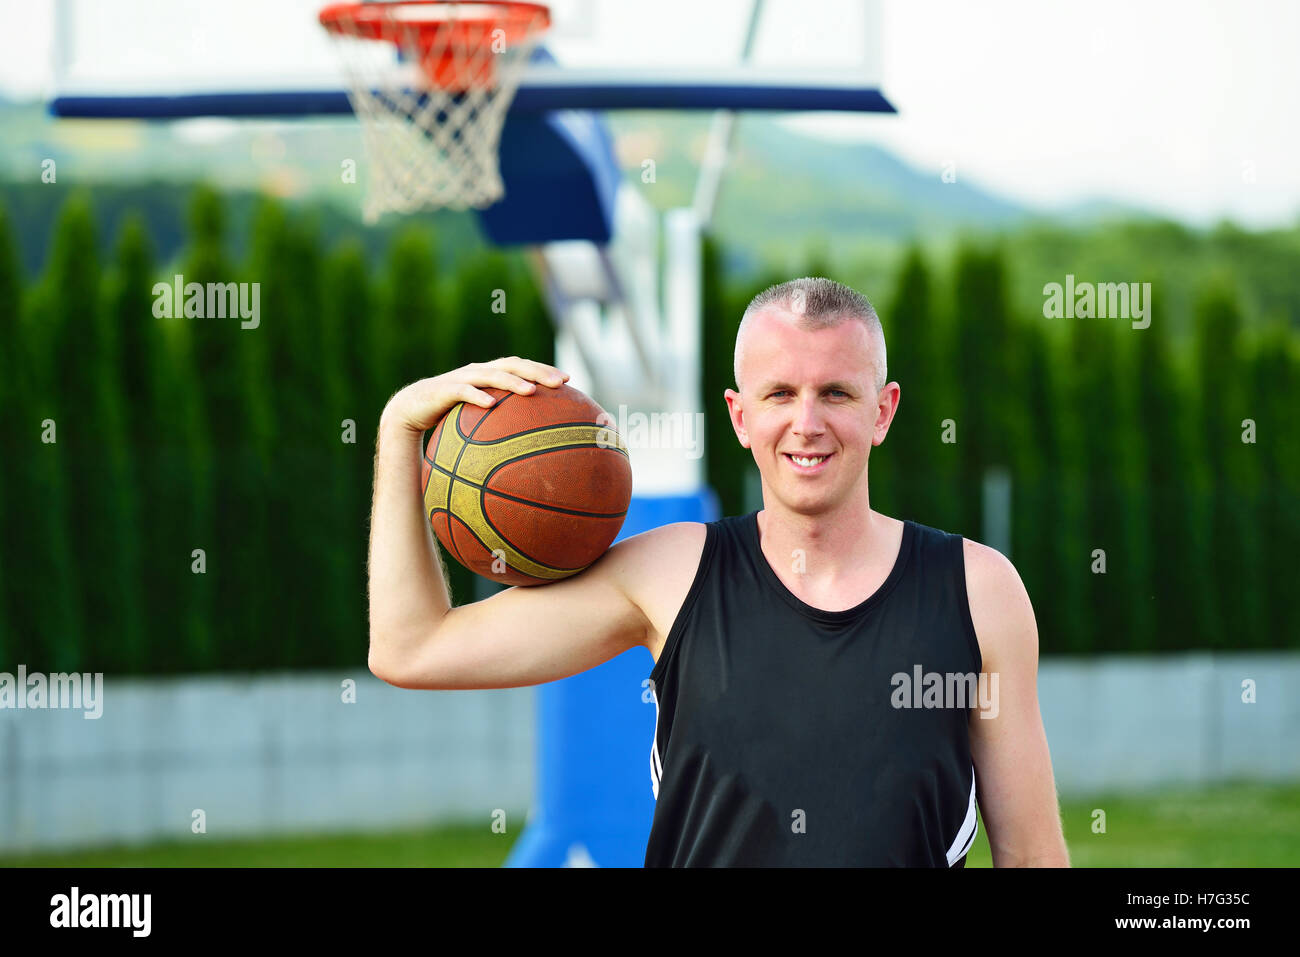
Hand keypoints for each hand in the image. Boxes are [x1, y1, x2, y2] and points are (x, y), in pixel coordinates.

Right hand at [380, 357, 569, 434]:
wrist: (410, 409)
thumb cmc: (449, 417)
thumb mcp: (478, 420)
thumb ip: (500, 424)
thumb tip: (529, 449)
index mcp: (489, 375)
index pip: (521, 367)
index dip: (544, 369)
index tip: (569, 380)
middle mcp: (478, 371)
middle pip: (512, 365)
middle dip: (537, 371)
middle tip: (560, 382)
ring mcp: (461, 378)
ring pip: (491, 374)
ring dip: (512, 381)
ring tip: (531, 391)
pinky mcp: (443, 389)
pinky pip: (463, 391)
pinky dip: (477, 396)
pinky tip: (491, 405)